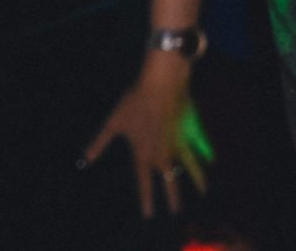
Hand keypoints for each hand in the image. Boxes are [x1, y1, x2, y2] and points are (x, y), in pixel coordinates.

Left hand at [79, 50, 212, 217]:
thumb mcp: (113, 123)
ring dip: (196, 179)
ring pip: (189, 165)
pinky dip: (206, 152)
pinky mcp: (189, 127)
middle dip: (173, 197)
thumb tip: (84, 160)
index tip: (149, 214)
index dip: (146, 199)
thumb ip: (100, 143)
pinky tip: (211, 160)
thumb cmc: (134, 102)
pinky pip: (200, 144)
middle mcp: (162, 152)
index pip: (144, 182)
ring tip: (203, 192)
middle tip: (177, 212)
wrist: (161, 82)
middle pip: (169, 180)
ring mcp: (178, 141)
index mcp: (143, 153)